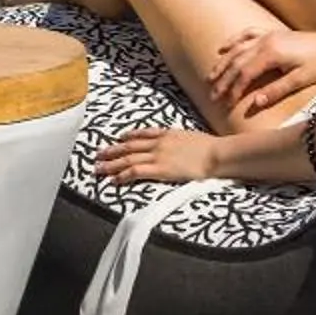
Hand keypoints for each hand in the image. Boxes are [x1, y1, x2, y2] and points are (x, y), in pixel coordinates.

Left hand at [94, 125, 220, 185]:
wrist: (217, 154)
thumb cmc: (212, 148)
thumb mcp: (194, 138)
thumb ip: (183, 140)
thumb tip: (183, 144)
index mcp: (168, 134)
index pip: (143, 134)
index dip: (129, 137)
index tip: (119, 138)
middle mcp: (159, 143)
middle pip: (130, 146)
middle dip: (112, 151)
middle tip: (98, 154)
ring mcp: (158, 155)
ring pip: (128, 159)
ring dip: (111, 164)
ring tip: (98, 168)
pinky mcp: (159, 169)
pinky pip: (136, 172)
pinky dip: (123, 175)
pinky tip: (113, 180)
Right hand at [208, 26, 315, 116]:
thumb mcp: (300, 80)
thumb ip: (276, 91)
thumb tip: (254, 103)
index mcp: (271, 54)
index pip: (244, 74)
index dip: (233, 89)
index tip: (226, 103)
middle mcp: (265, 42)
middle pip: (236, 62)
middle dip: (223, 80)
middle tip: (212, 95)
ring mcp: (267, 35)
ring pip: (237, 49)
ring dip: (223, 63)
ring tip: (210, 77)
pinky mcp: (271, 33)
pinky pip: (246, 34)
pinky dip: (233, 41)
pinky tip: (223, 48)